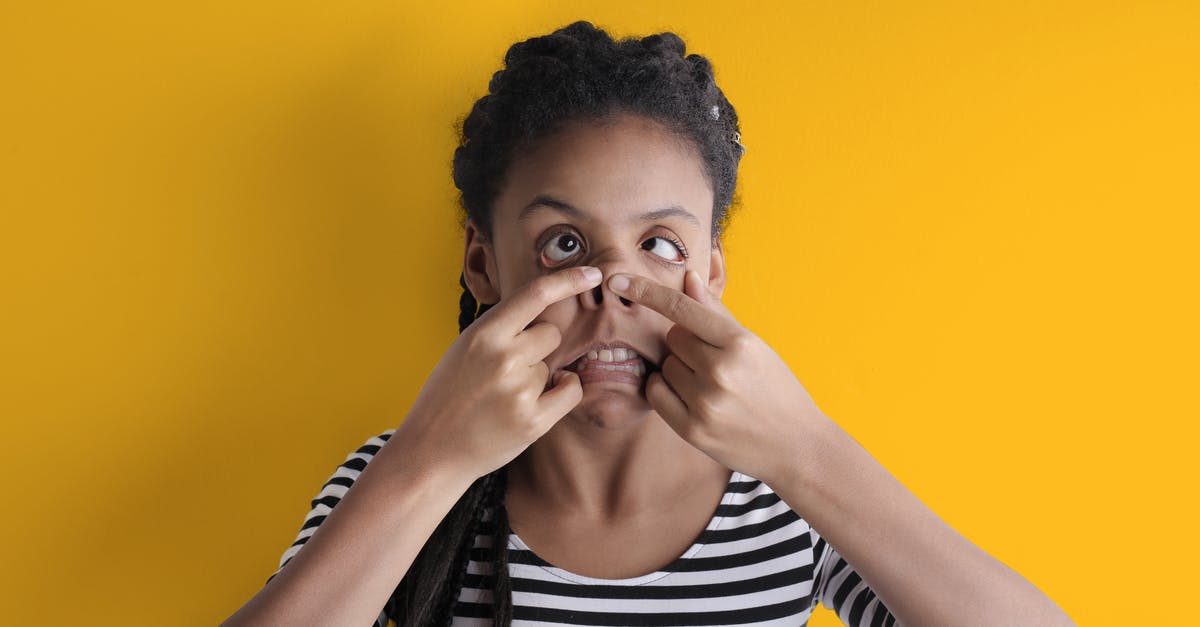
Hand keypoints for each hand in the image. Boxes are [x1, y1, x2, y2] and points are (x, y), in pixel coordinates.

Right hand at [391, 266, 602, 483]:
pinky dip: (562, 392)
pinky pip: (571, 390)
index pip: (535, 294)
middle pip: (551, 333)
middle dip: (538, 348)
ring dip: (539, 378)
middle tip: (507, 372)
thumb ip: (500, 330)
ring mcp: (520, 390)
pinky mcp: (534, 420)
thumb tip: (543, 310)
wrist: (431, 450)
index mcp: (484, 334)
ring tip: (504, 397)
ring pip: (554, 365)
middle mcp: (504, 357)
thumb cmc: (448, 396)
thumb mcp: (465, 350)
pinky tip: (537, 403)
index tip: (594, 273)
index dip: (568, 280)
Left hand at [608, 270, 831, 484]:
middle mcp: (720, 371)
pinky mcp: (692, 429)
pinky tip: (693, 398)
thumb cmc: (776, 389)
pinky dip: (666, 390)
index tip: (617, 280)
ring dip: (679, 370)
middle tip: (714, 363)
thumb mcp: (755, 346)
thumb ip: (716, 312)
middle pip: (672, 338)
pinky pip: (656, 393)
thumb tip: (688, 277)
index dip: (646, 291)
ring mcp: (705, 402)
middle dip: (687, 344)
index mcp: (740, 343)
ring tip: (712, 386)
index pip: (682, 309)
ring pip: (665, 365)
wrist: (795, 445)